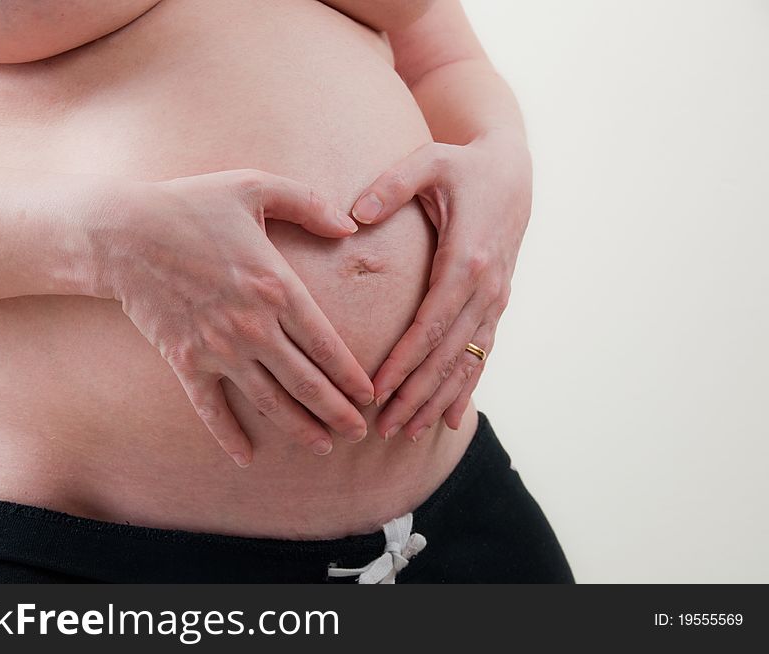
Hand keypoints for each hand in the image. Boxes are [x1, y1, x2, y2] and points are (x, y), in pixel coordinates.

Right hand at [87, 169, 373, 466]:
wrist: (122, 233)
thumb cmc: (191, 205)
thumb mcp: (254, 186)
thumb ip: (308, 203)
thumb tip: (349, 227)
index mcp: (276, 287)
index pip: (326, 344)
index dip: (352, 376)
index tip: (370, 396)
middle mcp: (252, 327)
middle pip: (306, 382)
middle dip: (337, 412)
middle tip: (359, 433)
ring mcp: (218, 349)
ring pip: (269, 402)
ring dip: (299, 428)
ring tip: (322, 447)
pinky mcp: (186, 361)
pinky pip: (211, 408)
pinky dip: (228, 435)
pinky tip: (246, 457)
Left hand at [350, 132, 531, 440]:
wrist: (512, 170)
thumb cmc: (463, 166)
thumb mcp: (429, 162)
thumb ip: (391, 185)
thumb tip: (354, 215)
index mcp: (467, 259)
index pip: (431, 323)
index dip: (405, 361)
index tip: (377, 391)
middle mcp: (486, 287)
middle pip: (448, 354)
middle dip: (416, 394)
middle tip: (383, 428)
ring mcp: (495, 299)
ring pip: (467, 362)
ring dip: (437, 400)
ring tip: (407, 433)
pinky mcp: (496, 304)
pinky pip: (481, 354)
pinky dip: (465, 388)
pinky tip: (447, 419)